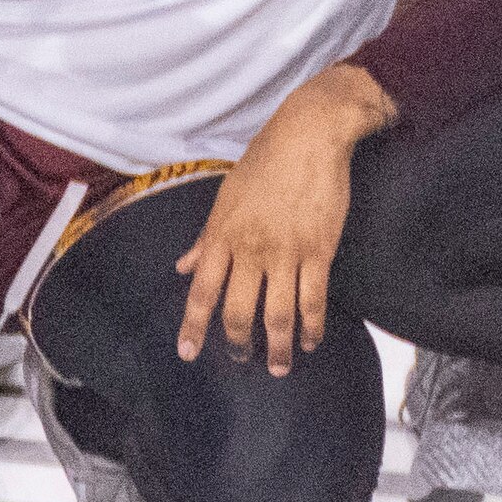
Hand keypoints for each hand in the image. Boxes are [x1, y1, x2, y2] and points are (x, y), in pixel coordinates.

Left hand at [173, 66, 387, 371]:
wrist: (310, 134)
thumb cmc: (266, 159)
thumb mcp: (226, 195)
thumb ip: (206, 237)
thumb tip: (183, 266)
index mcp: (222, 234)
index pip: (201, 290)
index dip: (193, 325)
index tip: (188, 353)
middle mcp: (250, 249)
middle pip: (238, 312)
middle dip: (238, 344)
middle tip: (241, 360)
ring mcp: (285, 252)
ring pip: (278, 316)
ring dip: (278, 349)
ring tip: (279, 367)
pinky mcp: (318, 251)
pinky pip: (313, 301)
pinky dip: (312, 328)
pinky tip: (310, 341)